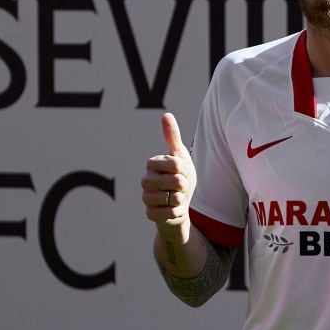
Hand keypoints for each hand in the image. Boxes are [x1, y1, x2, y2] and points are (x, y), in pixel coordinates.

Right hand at [141, 113, 196, 228]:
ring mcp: (146, 198)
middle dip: (184, 186)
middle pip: (177, 181)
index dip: (185, 169)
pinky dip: (177, 212)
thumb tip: (166, 114)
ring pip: (174, 198)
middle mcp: (145, 180)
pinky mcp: (150, 214)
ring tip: (176, 198)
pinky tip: (173, 209)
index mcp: (152, 164)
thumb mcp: (180, 157)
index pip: (176, 163)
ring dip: (182, 199)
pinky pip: (170, 212)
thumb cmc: (180, 179)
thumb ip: (172, 137)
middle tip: (180, 187)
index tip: (181, 172)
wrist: (179, 206)